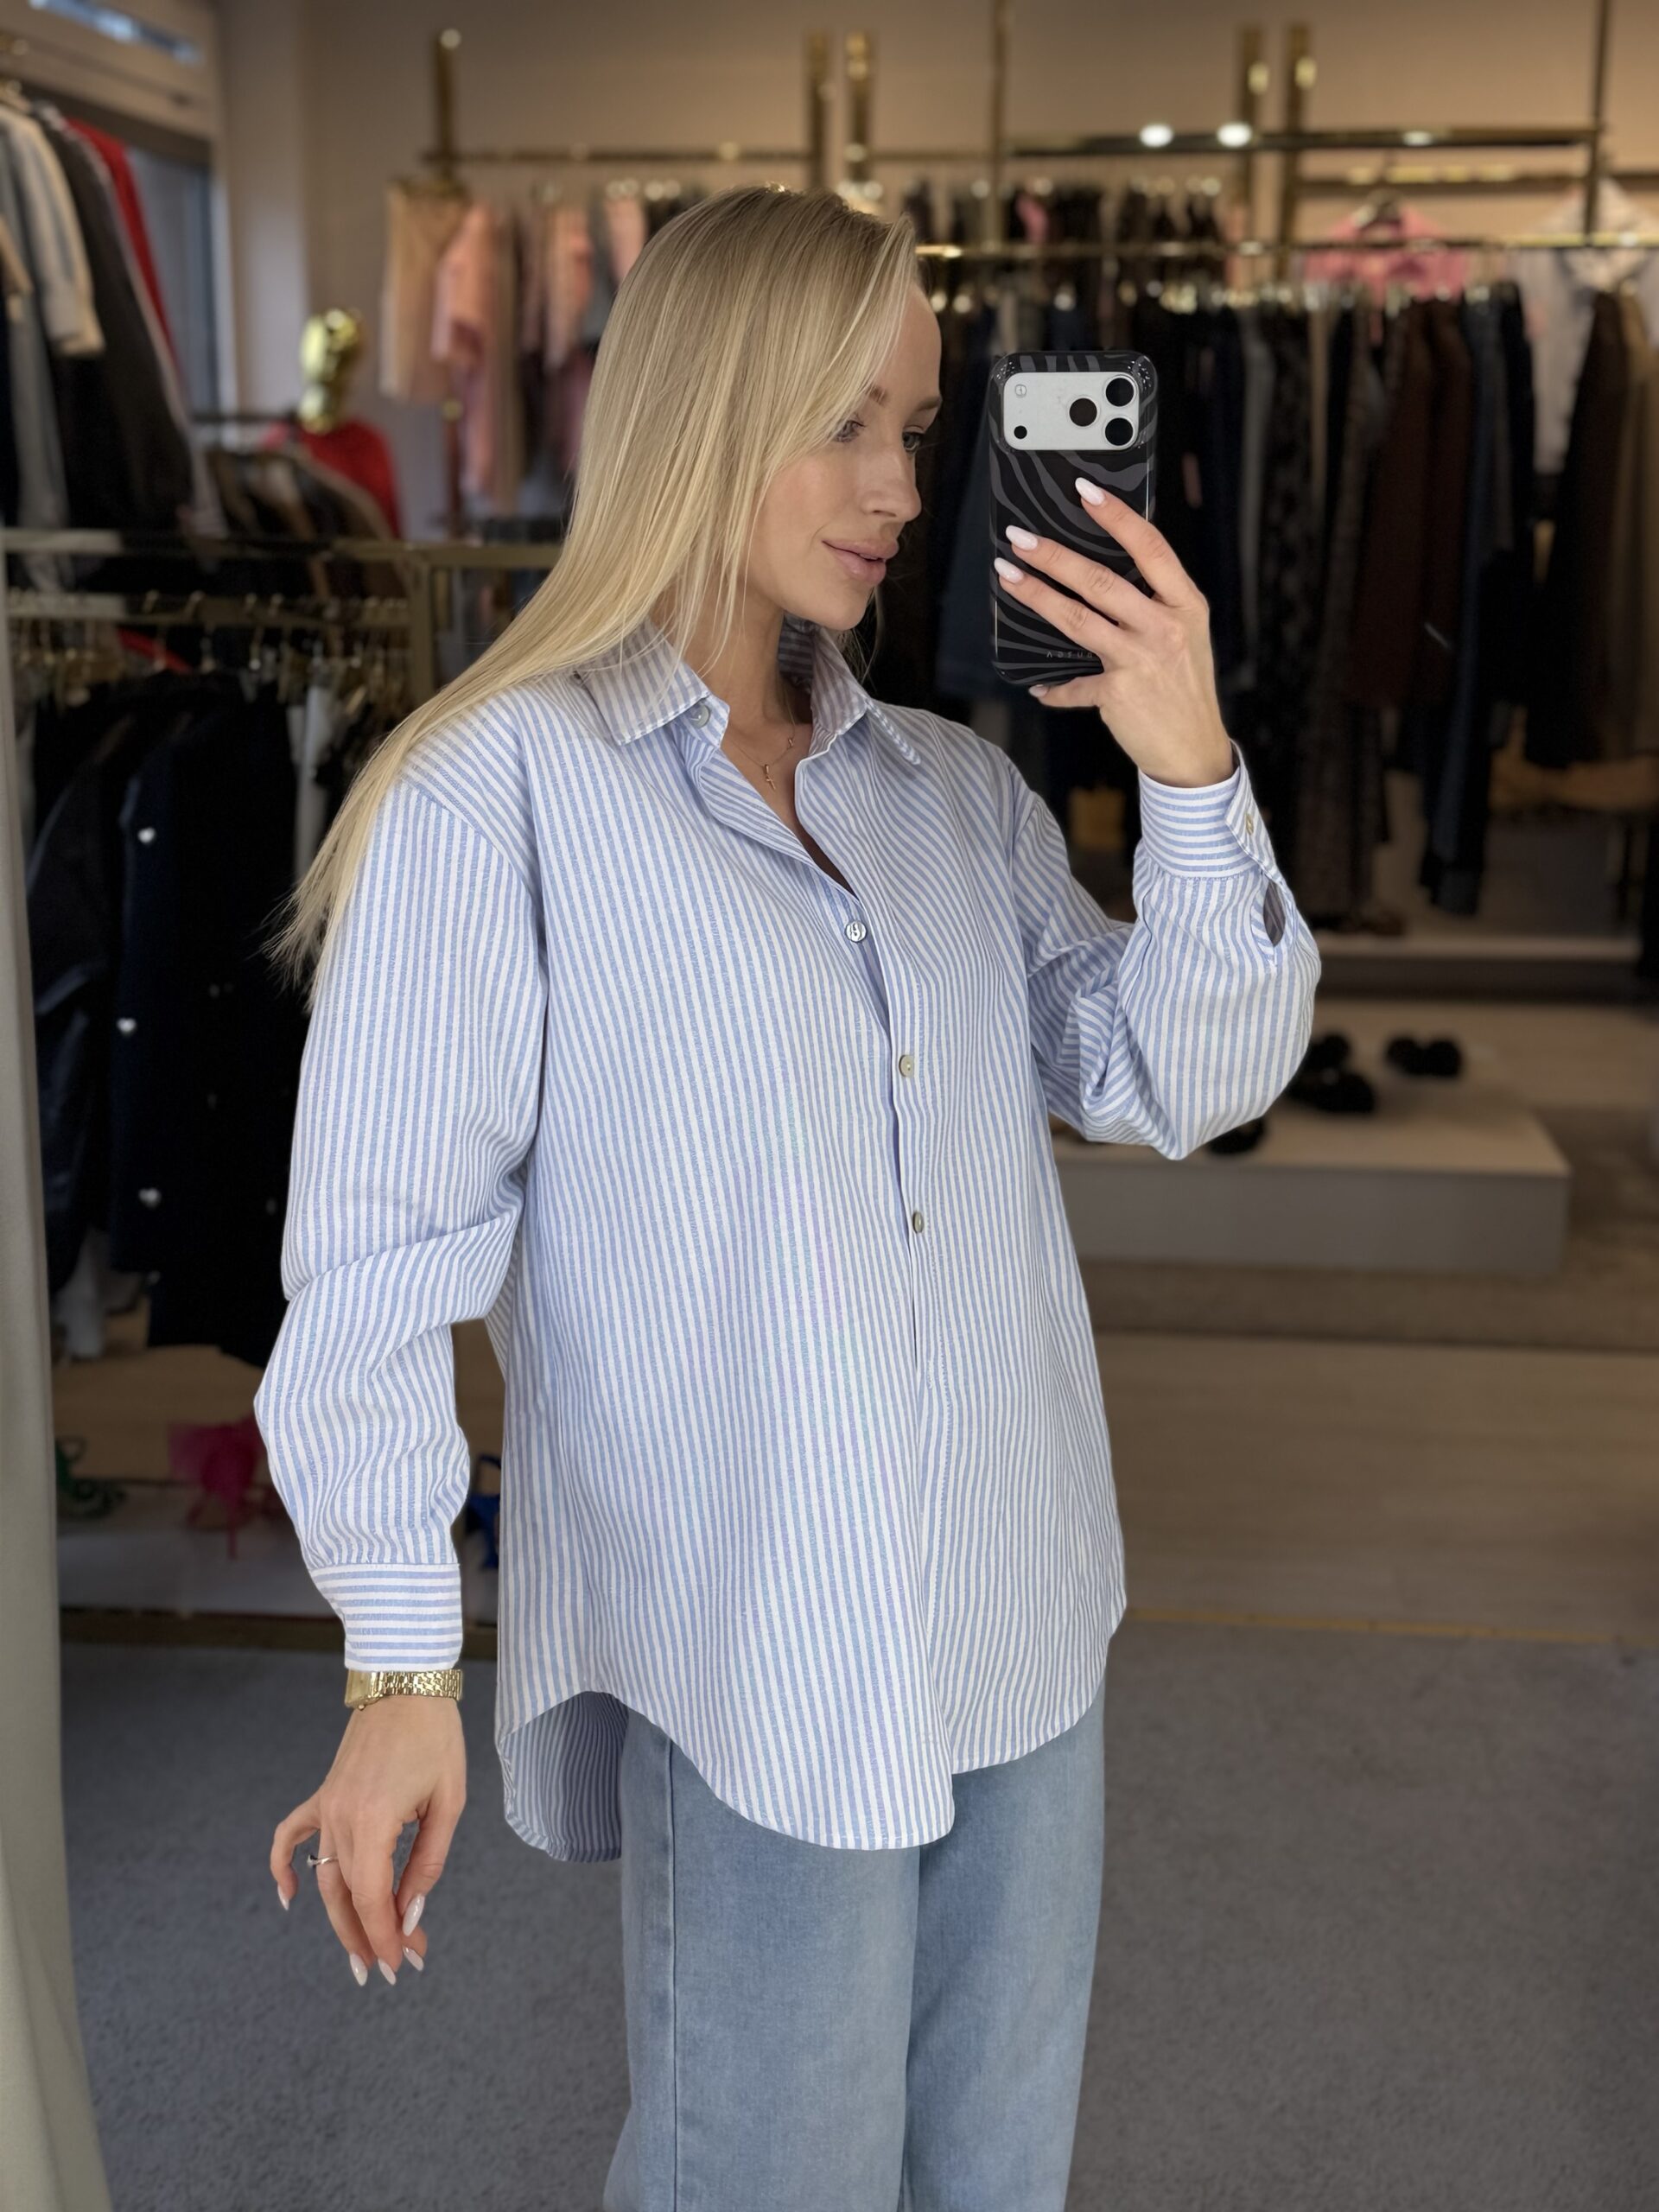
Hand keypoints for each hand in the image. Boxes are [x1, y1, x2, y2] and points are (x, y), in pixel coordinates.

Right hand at [269, 1693, 464, 1985]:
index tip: (406, 1964)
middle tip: (394, 1969)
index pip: (374, 1899)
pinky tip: (290, 1898)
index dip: (387, 1938)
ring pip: (326, 1878)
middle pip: (348, 1897)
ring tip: (361, 1955)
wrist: (407, 1682)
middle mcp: (339, 1818)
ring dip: (342, 1919)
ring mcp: (326, 1805)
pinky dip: (285, 1867)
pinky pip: (292, 1836)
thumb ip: (426, 1863)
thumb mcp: (448, 1803)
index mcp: (372, 1821)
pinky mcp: (324, 1793)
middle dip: (370, 1938)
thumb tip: (410, 1914)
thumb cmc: (436, 1737)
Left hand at [993, 481, 1235, 787]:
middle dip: (1054, 555)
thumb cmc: (1185, 686)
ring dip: (1038, 596)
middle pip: (1100, 581)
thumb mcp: (1187, 633)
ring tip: (1009, 577)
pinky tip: (1038, 684)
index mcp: (1185, 604)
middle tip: (1020, 538)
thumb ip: (1155, 602)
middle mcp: (1164, 627)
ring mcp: (1140, 660)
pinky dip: (1055, 687)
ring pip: (1078, 619)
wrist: (1194, 748)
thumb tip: (1103, 572)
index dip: (1116, 517)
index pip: (1150, 548)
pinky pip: (1075, 685)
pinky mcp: (1118, 693)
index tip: (1085, 491)